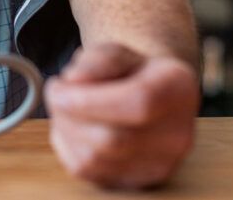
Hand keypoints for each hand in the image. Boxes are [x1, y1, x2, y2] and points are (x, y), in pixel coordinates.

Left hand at [43, 43, 199, 189]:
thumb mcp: (116, 50)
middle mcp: (177, 134)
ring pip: (95, 158)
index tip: (59, 87)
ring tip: (65, 107)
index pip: (137, 102)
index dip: (89, 100)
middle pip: (112, 139)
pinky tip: (73, 127)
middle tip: (55, 93)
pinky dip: (68, 147)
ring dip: (65, 130)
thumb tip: (74, 80)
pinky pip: (87, 171)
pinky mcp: (137, 182)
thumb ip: (97, 60)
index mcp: (177, 89)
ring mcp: (160, 164)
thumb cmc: (129, 71)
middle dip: (69, 115)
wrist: (149, 97)